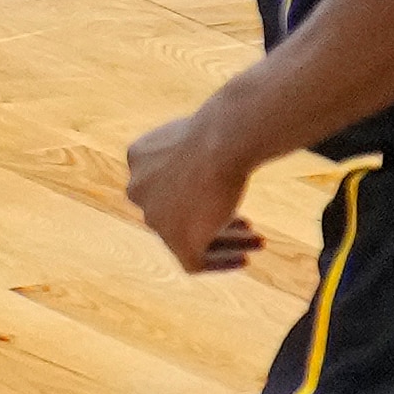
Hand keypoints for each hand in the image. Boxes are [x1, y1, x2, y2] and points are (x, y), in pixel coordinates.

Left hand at [126, 109, 269, 274]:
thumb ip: (200, 152)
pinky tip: (243, 259)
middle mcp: (139, 189)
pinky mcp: (177, 239)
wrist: (220, 142)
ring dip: (224, 241)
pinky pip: (196, 261)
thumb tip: (218, 157)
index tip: (221, 194)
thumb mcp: (203, 132)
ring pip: (187, 237)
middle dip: (210, 217)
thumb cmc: (219, 131)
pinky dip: (220, 262)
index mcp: (138, 158)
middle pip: (175, 212)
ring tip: (255, 241)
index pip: (164, 185)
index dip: (195, 192)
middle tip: (244, 222)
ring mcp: (154, 216)